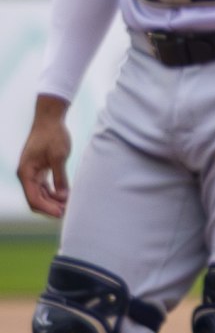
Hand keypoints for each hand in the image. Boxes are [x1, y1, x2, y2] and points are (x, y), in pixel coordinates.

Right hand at [16, 95, 72, 217]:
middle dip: (50, 207)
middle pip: (36, 198)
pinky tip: (66, 197)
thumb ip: (60, 177)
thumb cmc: (53, 135)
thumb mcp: (59, 156)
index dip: (47, 208)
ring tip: (69, 207)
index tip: (61, 213)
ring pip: (40, 194)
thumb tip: (64, 196)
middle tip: (68, 213)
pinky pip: (45, 187)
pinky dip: (54, 193)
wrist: (50, 119)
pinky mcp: (40, 170)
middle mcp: (26, 175)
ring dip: (53, 201)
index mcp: (26, 172)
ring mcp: (32, 173)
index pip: (33, 198)